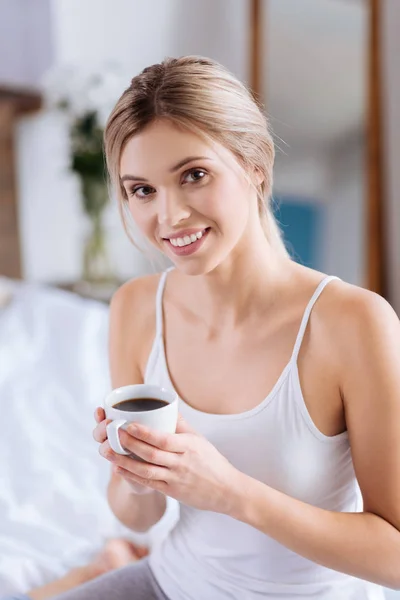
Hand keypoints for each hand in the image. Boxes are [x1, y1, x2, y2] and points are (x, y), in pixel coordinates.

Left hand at [99, 414, 241, 514]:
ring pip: (146, 470)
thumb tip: (167, 406)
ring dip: (124, 462)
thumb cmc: (212, 461)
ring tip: (108, 453)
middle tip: (111, 434)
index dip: (144, 432)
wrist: (226, 490)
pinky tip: (118, 469)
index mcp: (188, 446)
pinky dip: (132, 476)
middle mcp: (181, 462)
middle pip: (150, 453)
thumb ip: (182, 425)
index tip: (127, 424)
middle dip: (129, 444)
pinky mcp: (171, 491)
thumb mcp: (199, 439)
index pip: (163, 438)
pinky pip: (148, 483)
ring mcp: (175, 478)